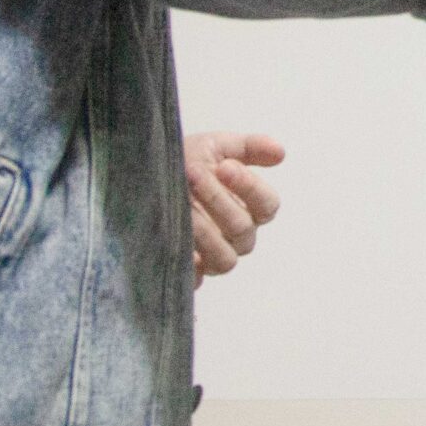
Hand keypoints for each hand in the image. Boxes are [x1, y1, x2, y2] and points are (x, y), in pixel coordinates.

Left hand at [186, 131, 283, 283]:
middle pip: (242, 229)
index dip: (250, 187)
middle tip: (193, 174)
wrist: (145, 178)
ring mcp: (214, 257)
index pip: (267, 205)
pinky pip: (196, 278)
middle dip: (217, 199)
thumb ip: (250, 148)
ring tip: (184, 207)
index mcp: (251, 208)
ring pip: (225, 258)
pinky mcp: (191, 272)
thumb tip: (280, 152)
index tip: (225, 166)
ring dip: (205, 232)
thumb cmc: (187, 163)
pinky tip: (177, 241)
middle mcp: (238, 237)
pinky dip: (189, 264)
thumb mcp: (216, 147)